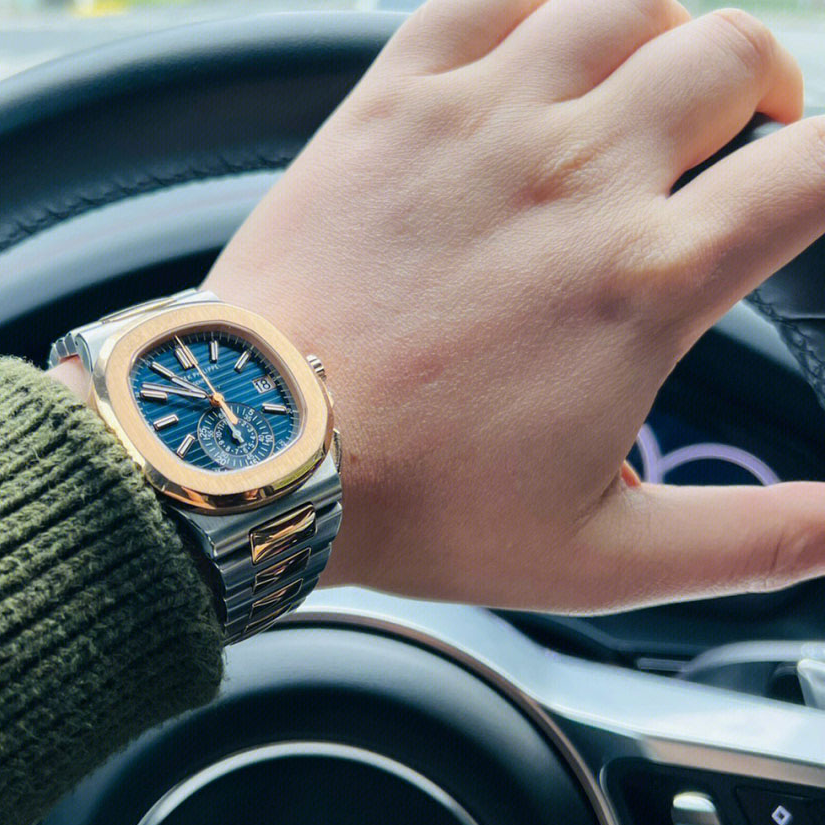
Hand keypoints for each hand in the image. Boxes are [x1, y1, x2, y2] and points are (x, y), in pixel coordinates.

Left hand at [206, 0, 824, 611]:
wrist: (265, 455)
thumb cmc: (417, 508)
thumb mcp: (601, 558)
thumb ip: (746, 539)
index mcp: (642, 282)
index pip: (817, 171)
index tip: (817, 187)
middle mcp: (576, 175)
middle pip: (732, 56)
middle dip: (759, 95)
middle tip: (735, 146)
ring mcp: (478, 123)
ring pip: (622, 2)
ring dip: (662, 34)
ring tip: (645, 90)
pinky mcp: (391, 106)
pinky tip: (539, 38)